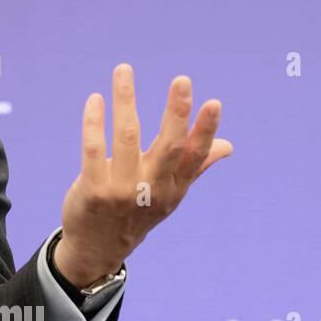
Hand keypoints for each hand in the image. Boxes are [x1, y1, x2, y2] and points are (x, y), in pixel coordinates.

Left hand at [55, 64, 231, 285]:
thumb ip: (194, 166)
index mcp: (174, 188)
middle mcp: (151, 189)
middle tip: (182, 79)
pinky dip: (94, 122)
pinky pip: (93, 149)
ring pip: (126, 136)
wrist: (98, 249)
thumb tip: (227, 145)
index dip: (204, 131)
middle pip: (167, 145)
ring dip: (125, 100)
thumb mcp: (169, 194)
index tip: (214, 103)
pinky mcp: (93, 190)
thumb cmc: (136, 213)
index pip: (194, 156)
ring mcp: (121, 190)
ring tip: (123, 71)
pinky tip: (96, 99)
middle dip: (176, 112)